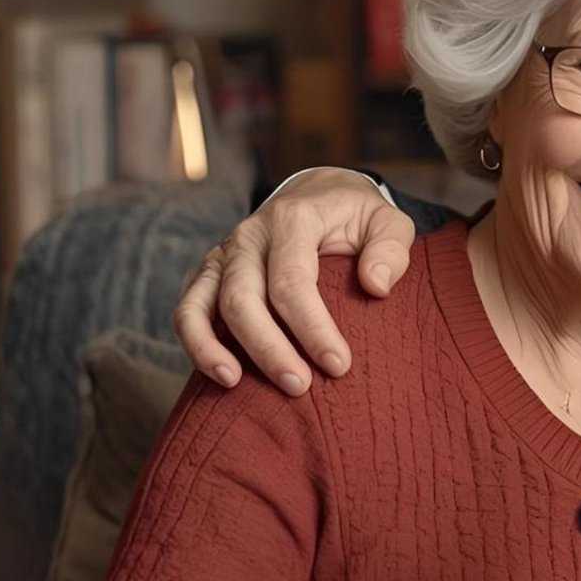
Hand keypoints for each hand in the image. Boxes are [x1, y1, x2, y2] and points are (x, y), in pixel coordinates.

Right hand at [173, 167, 412, 393]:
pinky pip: (189, 309)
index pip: (293, 282)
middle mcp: (249, 236)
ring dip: (213, 348)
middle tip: (300, 387)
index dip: (312, 328)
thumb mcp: (389, 221)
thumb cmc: (356, 217)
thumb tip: (376, 286)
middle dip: (269, 348)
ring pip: (201, 304)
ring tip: (236, 385)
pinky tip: (222, 373)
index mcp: (292, 220)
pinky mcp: (210, 274)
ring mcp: (224, 255)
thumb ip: (391, 249)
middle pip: (243, 298)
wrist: (317, 193)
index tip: (339, 366)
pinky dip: (196, 342)